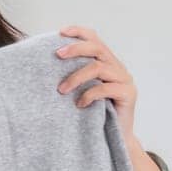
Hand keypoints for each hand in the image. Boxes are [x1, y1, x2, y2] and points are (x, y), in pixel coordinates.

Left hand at [56, 25, 138, 143]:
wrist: (115, 138)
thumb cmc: (92, 114)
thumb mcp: (80, 91)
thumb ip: (71, 76)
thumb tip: (43, 67)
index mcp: (106, 62)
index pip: (94, 39)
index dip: (79, 32)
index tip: (60, 32)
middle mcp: (117, 67)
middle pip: (97, 48)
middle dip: (76, 49)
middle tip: (57, 55)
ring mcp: (125, 80)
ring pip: (99, 68)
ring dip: (76, 77)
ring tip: (61, 90)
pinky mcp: (128, 94)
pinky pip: (106, 88)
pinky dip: (89, 95)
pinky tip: (78, 105)